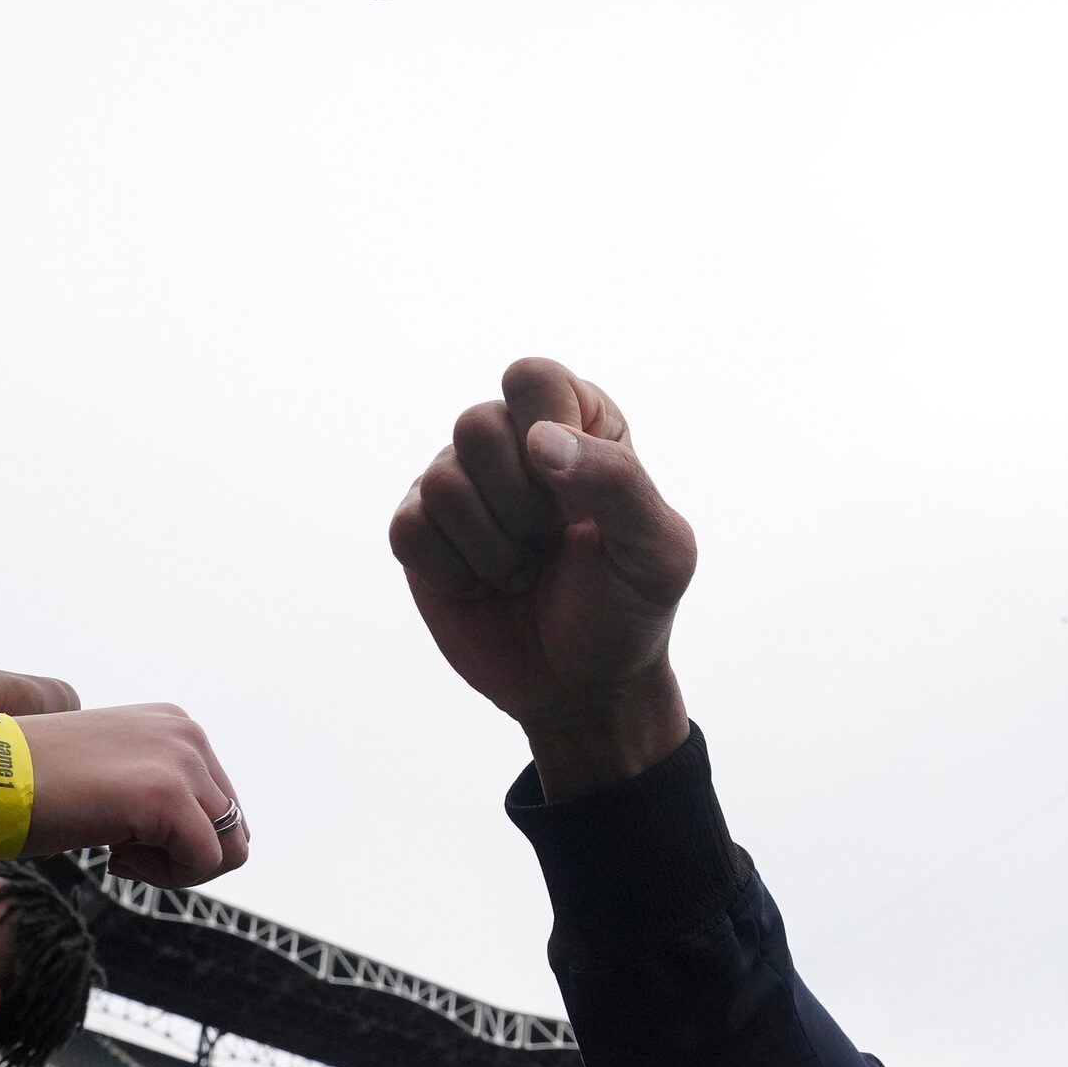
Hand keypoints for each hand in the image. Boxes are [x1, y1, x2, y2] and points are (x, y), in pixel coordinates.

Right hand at [0, 704, 249, 885]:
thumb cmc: (29, 787)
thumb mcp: (112, 774)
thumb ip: (159, 788)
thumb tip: (207, 839)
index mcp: (175, 726)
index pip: (220, 803)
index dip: (177, 838)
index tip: (123, 833)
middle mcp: (188, 734)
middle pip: (232, 826)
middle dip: (182, 854)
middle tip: (122, 851)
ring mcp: (181, 761)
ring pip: (227, 847)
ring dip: (174, 868)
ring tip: (119, 854)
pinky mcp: (168, 796)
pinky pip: (206, 862)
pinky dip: (166, 878)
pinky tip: (115, 858)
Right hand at [390, 360, 693, 797]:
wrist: (584, 688)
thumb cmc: (629, 609)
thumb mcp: (657, 553)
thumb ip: (618, 483)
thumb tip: (538, 440)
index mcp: (578, 422)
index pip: (534, 378)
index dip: (548, 434)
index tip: (575, 500)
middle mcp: (512, 440)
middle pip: (476, 424)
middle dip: (522, 505)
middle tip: (552, 543)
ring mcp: (459, 484)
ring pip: (440, 482)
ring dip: (493, 548)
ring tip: (523, 570)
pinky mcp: (420, 531)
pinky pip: (409, 530)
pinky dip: (455, 573)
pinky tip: (485, 587)